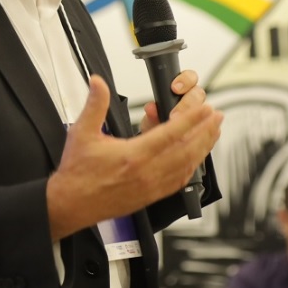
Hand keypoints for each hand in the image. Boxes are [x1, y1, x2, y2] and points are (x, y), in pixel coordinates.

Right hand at [46, 74, 221, 240]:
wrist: (70, 205)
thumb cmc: (77, 173)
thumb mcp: (82, 133)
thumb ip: (95, 104)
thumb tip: (98, 82)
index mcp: (133, 155)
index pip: (171, 133)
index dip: (192, 119)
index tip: (205, 108)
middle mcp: (146, 172)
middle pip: (186, 149)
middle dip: (205, 130)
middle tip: (217, 116)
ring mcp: (151, 187)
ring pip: (186, 166)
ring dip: (203, 147)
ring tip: (213, 132)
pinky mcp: (151, 197)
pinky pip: (179, 181)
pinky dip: (192, 167)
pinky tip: (197, 158)